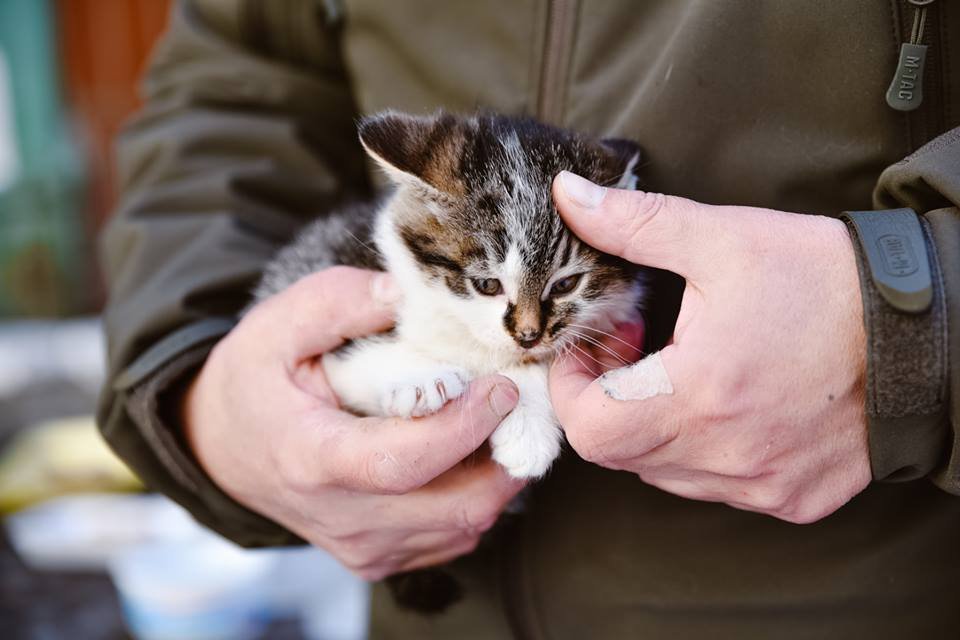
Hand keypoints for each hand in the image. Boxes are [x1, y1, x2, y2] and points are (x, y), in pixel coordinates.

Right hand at [182, 267, 523, 578]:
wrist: (222, 449)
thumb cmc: (253, 383)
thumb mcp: (277, 325)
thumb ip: (341, 302)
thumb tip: (408, 294)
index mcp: (313, 460)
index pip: (404, 461)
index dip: (464, 426)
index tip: (500, 386)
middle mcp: (344, 518)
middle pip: (455, 507)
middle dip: (503, 453)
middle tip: (515, 399)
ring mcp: (364, 548)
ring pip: (465, 527)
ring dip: (496, 474)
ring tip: (493, 420)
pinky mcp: (379, 559)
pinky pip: (453, 538)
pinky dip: (475, 496)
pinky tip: (466, 452)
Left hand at [549, 172, 869, 523]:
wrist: (929, 332)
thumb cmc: (827, 283)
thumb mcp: (723, 240)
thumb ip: (636, 223)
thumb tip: (567, 196)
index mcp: (700, 394)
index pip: (591, 430)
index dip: (573, 389)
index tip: (592, 351)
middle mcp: (727, 455)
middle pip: (622, 453)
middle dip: (608, 402)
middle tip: (637, 353)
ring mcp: (762, 485)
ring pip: (666, 473)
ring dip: (655, 428)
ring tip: (684, 373)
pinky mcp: (794, 498)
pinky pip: (720, 488)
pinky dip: (706, 452)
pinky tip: (732, 406)